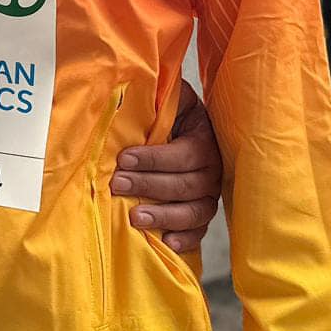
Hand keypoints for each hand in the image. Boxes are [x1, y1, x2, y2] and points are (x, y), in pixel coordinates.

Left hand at [108, 79, 222, 252]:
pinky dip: (185, 239)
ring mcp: (210, 194)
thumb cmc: (168, 113)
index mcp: (205, 138)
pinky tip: (166, 241)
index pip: (185, 154)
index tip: (124, 159)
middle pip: (186, 185)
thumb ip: (159, 97)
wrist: (181, 127)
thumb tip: (138, 89)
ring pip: (194, 211)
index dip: (154, 159)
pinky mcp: (202, 214)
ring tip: (135, 217)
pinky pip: (199, 231)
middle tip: (118, 185)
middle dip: (149, 185)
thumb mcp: (168, 98)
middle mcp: (213, 169)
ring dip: (164, 215)